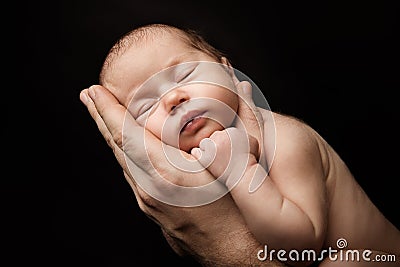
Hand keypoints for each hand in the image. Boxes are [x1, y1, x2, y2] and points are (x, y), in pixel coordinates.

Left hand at [79, 85, 285, 266]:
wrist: (240, 259)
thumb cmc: (244, 216)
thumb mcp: (238, 166)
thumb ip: (233, 127)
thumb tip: (239, 89)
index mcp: (168, 174)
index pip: (127, 134)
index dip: (108, 110)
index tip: (93, 91)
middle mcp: (150, 190)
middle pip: (117, 147)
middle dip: (101, 118)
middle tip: (87, 96)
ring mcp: (150, 204)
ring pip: (124, 163)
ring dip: (112, 137)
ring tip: (103, 118)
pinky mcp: (155, 212)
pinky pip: (134, 177)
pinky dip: (126, 156)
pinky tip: (129, 150)